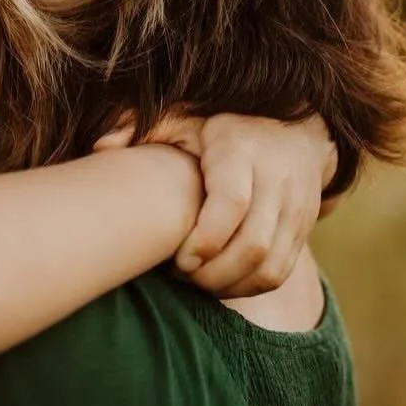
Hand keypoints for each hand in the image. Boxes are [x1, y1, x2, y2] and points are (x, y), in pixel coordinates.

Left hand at [95, 112, 335, 297]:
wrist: (291, 128)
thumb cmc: (220, 127)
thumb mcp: (183, 118)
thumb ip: (140, 127)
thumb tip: (101, 146)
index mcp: (241, 151)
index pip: (233, 203)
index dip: (205, 241)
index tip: (178, 259)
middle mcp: (276, 179)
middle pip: (253, 244)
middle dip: (213, 274)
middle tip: (182, 276)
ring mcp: (296, 206)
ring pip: (271, 266)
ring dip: (231, 286)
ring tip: (198, 282)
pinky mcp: (304, 228)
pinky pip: (281, 272)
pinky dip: (249, 287)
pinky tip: (221, 283)